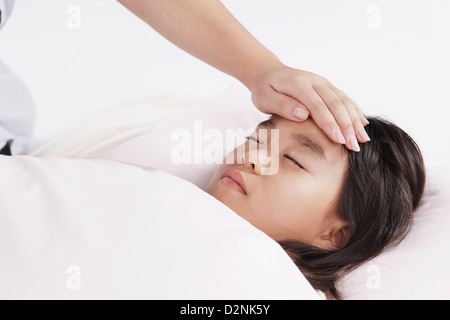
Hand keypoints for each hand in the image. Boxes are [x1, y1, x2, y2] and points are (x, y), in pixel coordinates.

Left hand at [249, 64, 369, 151]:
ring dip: (355, 121)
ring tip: (362, 139)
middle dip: (347, 126)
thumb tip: (302, 114)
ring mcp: (323, 83)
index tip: (338, 140)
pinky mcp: (327, 86)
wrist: (268, 72)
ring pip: (344, 101)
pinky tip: (362, 124)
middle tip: (354, 146)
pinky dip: (355, 111)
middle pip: (335, 104)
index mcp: (299, 84)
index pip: (318, 106)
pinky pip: (344, 98)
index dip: (329, 124)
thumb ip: (282, 105)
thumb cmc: (264, 90)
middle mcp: (315, 81)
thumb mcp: (264, 98)